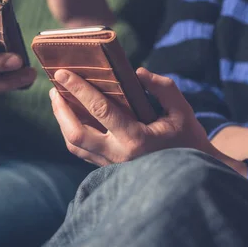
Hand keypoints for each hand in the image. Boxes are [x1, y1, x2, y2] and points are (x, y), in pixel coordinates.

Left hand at [50, 67, 246, 175]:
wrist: (193, 174)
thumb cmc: (187, 139)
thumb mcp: (181, 109)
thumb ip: (161, 87)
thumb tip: (136, 72)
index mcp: (136, 139)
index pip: (100, 110)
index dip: (79, 89)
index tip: (63, 72)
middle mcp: (118, 155)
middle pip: (76, 133)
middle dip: (60, 109)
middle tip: (54, 87)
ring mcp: (112, 165)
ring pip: (75, 145)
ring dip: (62, 121)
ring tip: (59, 99)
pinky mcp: (109, 169)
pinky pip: (82, 151)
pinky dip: (72, 132)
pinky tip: (72, 117)